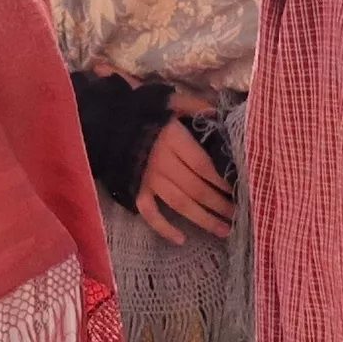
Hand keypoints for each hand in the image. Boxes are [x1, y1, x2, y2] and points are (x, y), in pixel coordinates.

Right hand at [133, 114, 234, 243]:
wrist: (103, 121)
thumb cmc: (141, 112)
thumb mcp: (168, 101)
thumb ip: (194, 106)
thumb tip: (219, 113)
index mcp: (172, 140)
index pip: (202, 165)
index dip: (221, 179)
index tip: (238, 188)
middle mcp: (161, 163)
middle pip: (195, 189)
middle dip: (219, 204)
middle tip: (239, 215)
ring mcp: (148, 180)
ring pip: (179, 204)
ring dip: (203, 219)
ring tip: (224, 231)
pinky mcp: (135, 191)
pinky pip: (149, 213)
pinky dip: (163, 228)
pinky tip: (181, 240)